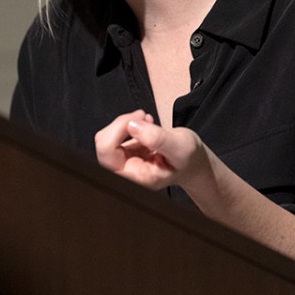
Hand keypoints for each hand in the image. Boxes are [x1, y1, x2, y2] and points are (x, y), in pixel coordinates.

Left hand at [94, 110, 210, 190]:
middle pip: (103, 144)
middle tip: (144, 117)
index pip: (107, 152)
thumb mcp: (180, 146)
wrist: (192, 162)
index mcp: (135, 177)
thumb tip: (132, 126)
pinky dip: (129, 124)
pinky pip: (115, 134)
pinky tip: (146, 125)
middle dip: (122, 124)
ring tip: (149, 122)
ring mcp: (123, 163)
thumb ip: (157, 138)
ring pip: (108, 137)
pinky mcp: (124, 154)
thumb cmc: (188, 158)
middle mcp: (125, 173)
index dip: (118, 129)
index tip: (141, 120)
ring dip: (127, 123)